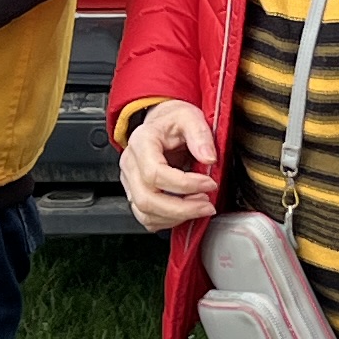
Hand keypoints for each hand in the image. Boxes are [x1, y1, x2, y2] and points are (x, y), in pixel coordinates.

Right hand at [118, 101, 218, 229]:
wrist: (161, 123)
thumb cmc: (173, 122)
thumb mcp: (190, 117)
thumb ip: (200, 135)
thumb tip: (208, 158)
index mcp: (142, 142)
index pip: (156, 173)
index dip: (185, 184)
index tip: (209, 183)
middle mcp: (130, 163)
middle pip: (147, 199)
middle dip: (182, 208)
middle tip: (207, 204)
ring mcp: (130, 181)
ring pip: (145, 212)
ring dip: (176, 217)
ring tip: (200, 208)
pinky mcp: (135, 194)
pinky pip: (146, 218)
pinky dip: (167, 221)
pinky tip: (186, 212)